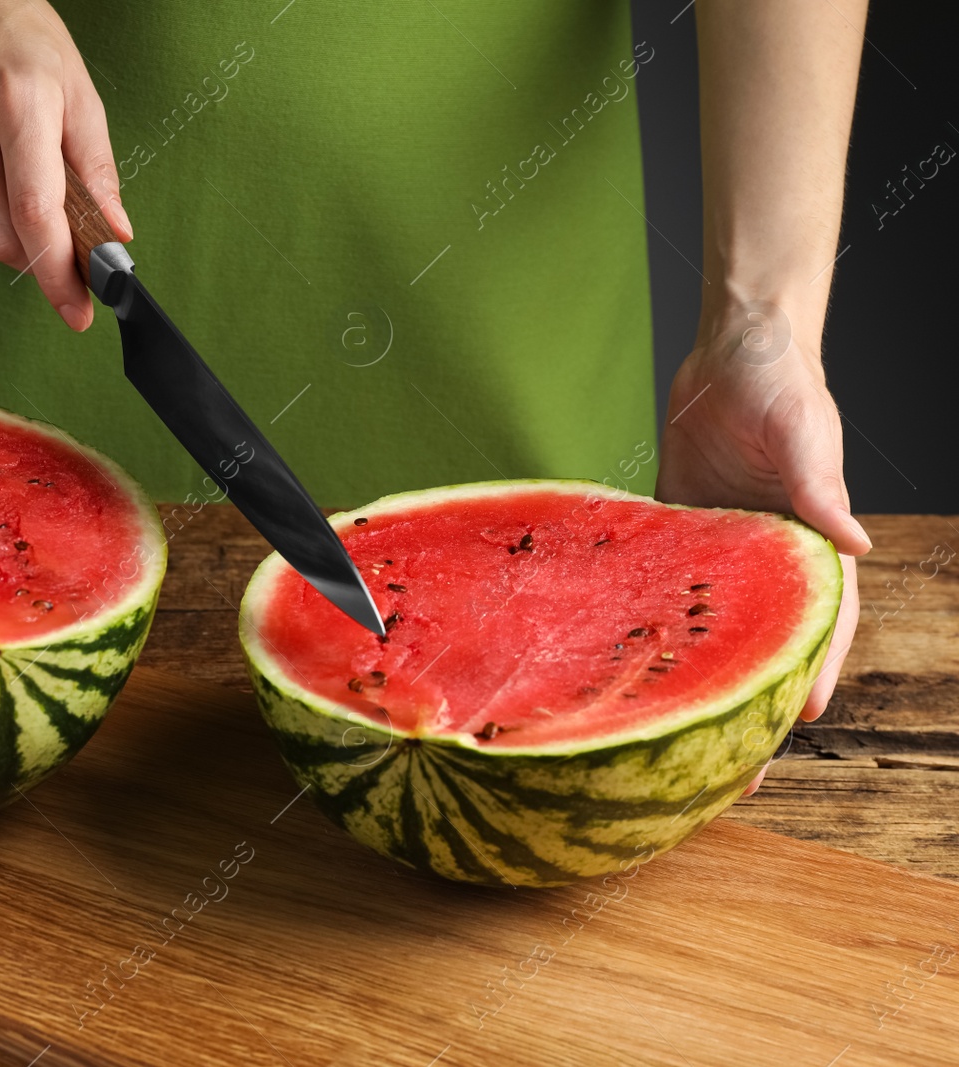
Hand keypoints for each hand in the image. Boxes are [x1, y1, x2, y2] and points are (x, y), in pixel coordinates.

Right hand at [0, 0, 130, 329]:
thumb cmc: (21, 37)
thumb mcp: (80, 93)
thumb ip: (97, 170)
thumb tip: (112, 233)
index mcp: (18, 104)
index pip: (36, 213)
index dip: (58, 273)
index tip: (77, 308)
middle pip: (3, 236)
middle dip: (41, 259)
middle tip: (67, 255)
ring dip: (14, 235)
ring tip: (31, 195)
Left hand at [655, 299, 870, 795]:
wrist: (733, 346)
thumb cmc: (782, 384)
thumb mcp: (804, 435)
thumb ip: (820, 489)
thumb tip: (854, 543)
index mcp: (804, 544)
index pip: (816, 621)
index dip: (810, 672)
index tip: (797, 723)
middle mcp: (760, 559)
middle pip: (757, 643)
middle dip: (747, 706)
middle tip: (729, 774)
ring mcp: (715, 550)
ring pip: (704, 629)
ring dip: (692, 682)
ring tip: (667, 744)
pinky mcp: (671, 530)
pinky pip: (654, 587)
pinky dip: (640, 626)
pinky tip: (615, 669)